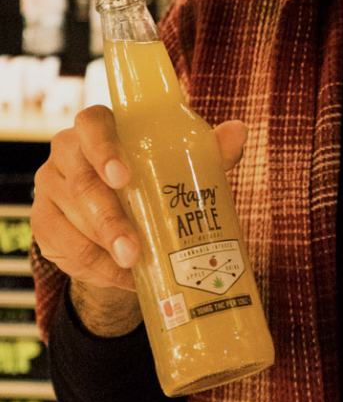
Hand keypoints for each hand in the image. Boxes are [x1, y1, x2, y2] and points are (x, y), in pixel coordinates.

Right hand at [32, 105, 247, 309]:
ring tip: (134, 265)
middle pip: (81, 181)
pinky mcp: (44, 225)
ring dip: (102, 246)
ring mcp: (51, 189)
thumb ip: (209, 149)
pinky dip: (96, 267)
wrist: (126, 221)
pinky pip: (64, 248)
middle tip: (134, 247)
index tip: (124, 178)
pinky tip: (122, 277)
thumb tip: (239, 131)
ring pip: (70, 219)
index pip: (92, 124)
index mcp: (99, 128)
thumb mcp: (183, 164)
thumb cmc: (156, 179)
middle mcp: (67, 154)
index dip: (104, 148)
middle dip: (108, 218)